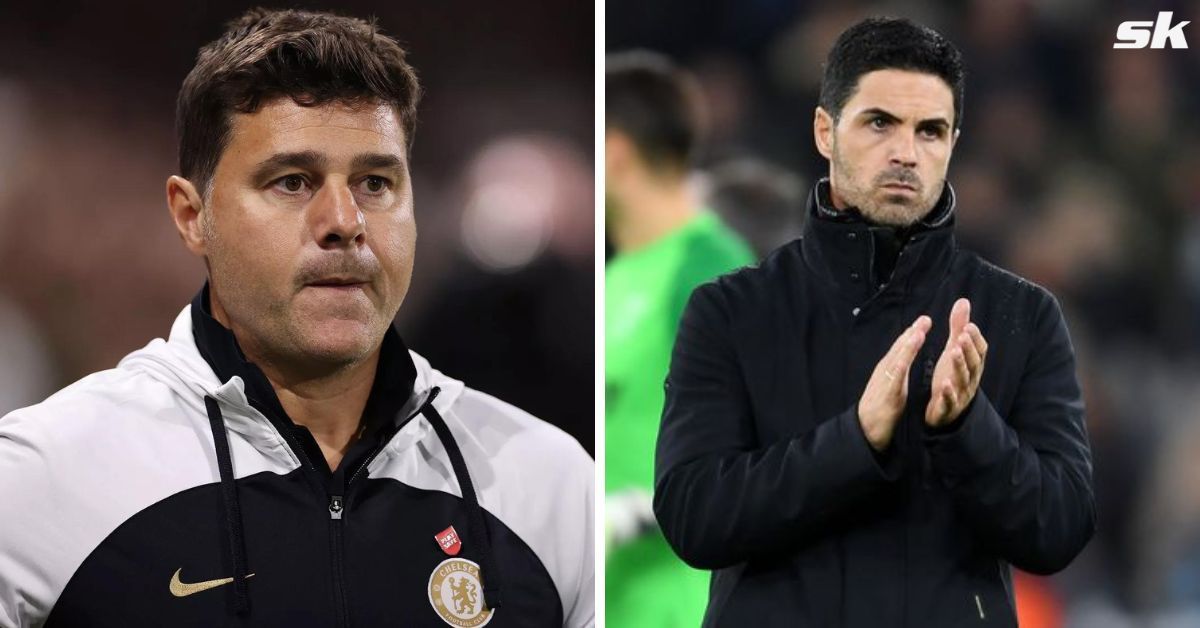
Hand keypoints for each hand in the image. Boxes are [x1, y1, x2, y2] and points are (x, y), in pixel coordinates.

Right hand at [858, 315, 930, 450]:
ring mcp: (885, 381)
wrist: (865, 429)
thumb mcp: (892, 385)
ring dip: (907, 346)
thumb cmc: (880, 408)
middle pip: (900, 349)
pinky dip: (899, 368)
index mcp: (889, 369)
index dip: (912, 334)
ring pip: (897, 360)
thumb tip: (905, 359)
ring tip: (917, 332)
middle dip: (912, 333)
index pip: (902, 348)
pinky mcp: (887, 395)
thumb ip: (898, 372)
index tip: (924, 320)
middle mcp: (885, 371)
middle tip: (925, 318)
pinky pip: (893, 379)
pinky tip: (905, 359)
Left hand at [925, 298, 988, 427]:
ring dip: (959, 366)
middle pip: (973, 363)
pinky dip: (948, 393)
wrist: (946, 410)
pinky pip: (950, 401)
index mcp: (973, 365)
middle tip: (962, 335)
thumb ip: (958, 327)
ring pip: (963, 380)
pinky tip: (944, 384)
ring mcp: (961, 394)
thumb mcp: (954, 349)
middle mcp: (970, 379)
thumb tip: (963, 301)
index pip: (980, 351)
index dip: (975, 339)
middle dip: (968, 349)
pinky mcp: (949, 407)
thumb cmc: (951, 375)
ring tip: (953, 352)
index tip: (968, 325)